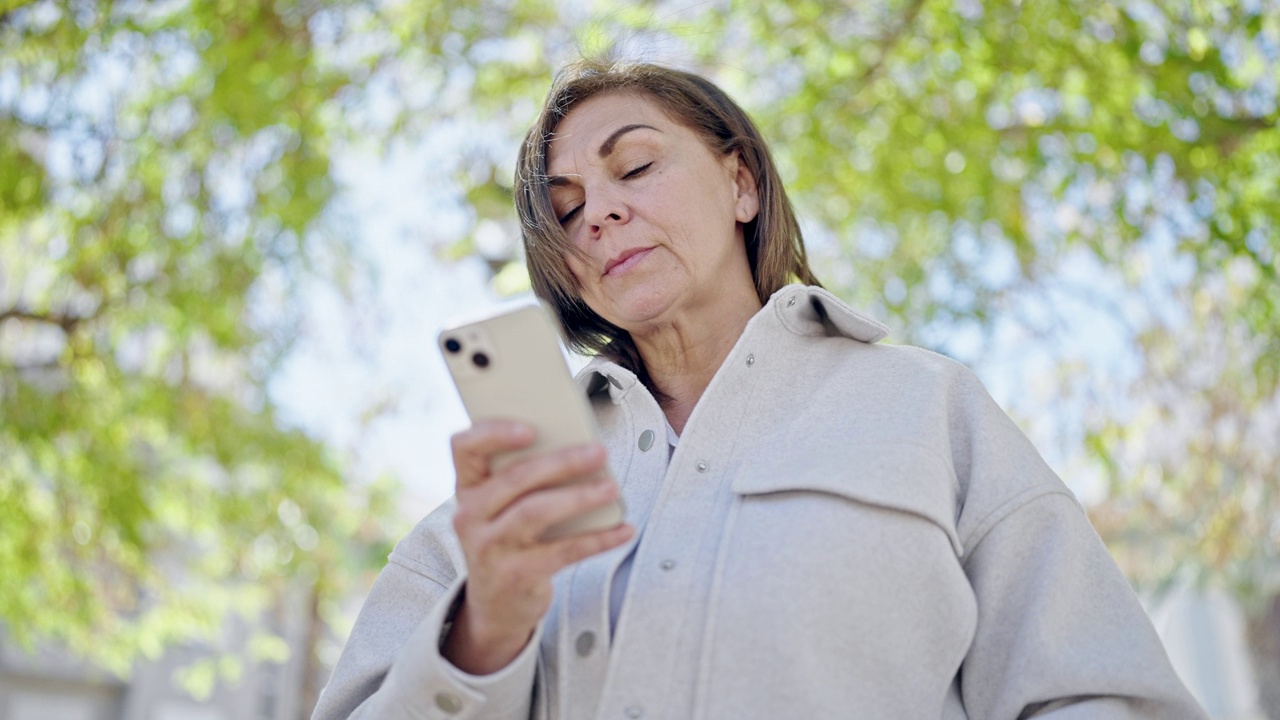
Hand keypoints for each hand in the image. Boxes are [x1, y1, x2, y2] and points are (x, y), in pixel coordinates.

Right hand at [443, 420, 633, 673]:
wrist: (496, 604)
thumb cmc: (509, 538)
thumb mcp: (502, 507)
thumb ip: (525, 478)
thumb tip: (580, 449)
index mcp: (467, 488)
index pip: (465, 447)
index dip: (494, 432)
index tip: (531, 427)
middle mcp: (470, 516)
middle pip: (515, 478)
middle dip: (562, 462)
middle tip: (599, 451)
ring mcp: (490, 547)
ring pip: (536, 512)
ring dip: (579, 497)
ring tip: (612, 487)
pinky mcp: (516, 575)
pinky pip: (563, 551)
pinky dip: (598, 539)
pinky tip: (623, 529)